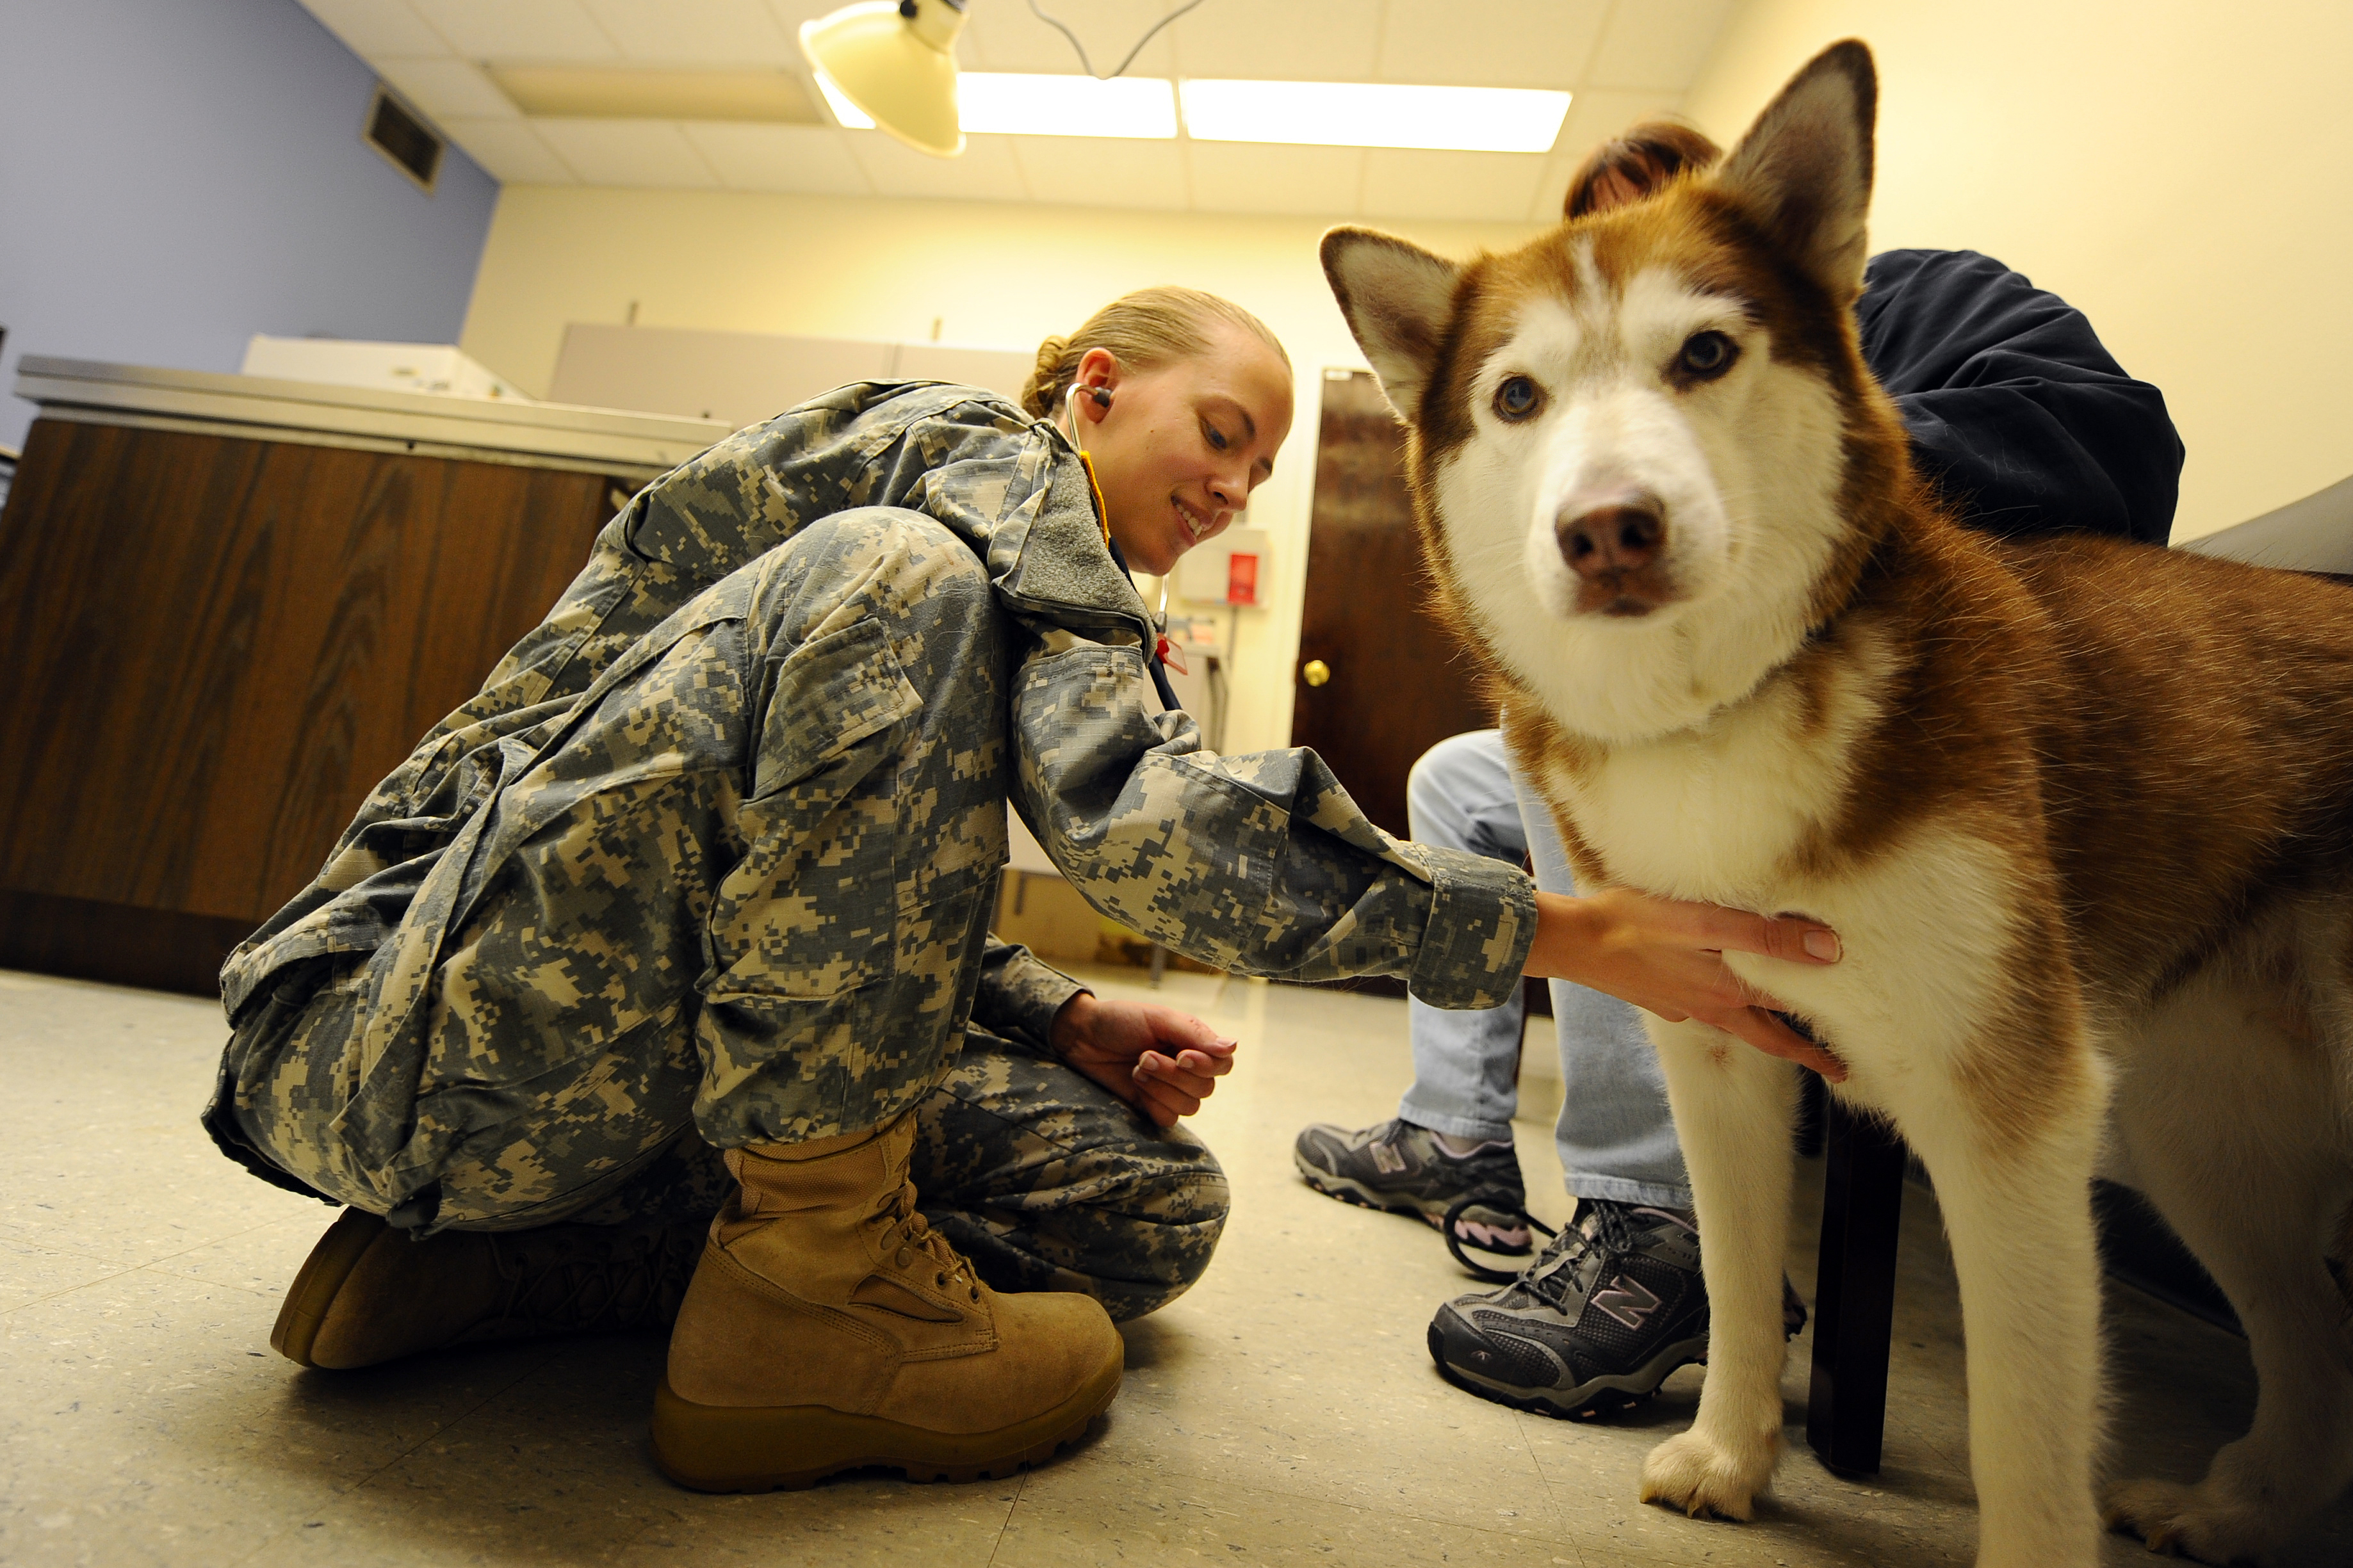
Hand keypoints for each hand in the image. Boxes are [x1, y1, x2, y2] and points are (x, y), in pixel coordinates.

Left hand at [1047, 991, 1238, 1126]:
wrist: (1082, 1037)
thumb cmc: (1121, 1020)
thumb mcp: (1160, 1018)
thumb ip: (1196, 1033)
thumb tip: (1233, 1047)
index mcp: (1194, 1044)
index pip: (1223, 1065)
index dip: (1207, 1065)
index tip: (1181, 1055)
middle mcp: (1188, 1070)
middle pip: (1206, 1088)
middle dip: (1174, 1075)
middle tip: (1144, 1056)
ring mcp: (1170, 1090)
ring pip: (1190, 1106)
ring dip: (1161, 1087)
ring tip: (1137, 1068)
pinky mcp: (1152, 1107)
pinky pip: (1169, 1119)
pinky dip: (1153, 1103)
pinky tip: (1135, 1085)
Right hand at [1526, 886, 1848, 1079]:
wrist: (1571, 941)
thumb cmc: (1632, 922)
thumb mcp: (1702, 920)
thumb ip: (1763, 934)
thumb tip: (1826, 948)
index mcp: (1726, 993)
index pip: (1786, 1026)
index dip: (1817, 1046)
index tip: (1846, 1067)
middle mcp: (1708, 1007)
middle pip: (1765, 1037)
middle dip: (1800, 1052)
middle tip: (1833, 1068)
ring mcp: (1681, 1005)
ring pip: (1736, 1022)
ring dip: (1766, 1030)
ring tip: (1786, 1026)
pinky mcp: (1659, 996)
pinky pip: (1704, 1006)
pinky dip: (1726, 1006)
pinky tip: (1721, 988)